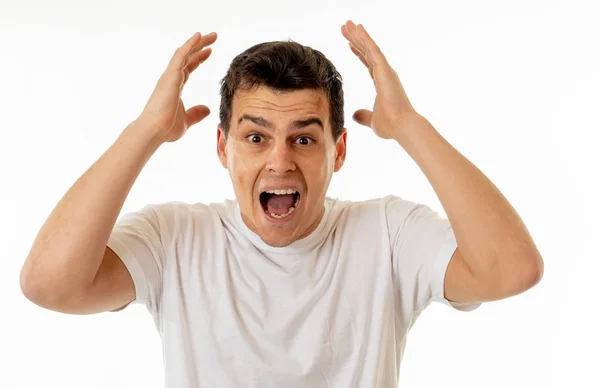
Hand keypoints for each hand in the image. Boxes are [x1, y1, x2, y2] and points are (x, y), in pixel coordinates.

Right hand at [138, 31, 216, 142]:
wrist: (154, 131)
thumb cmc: (166, 128)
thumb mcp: (187, 120)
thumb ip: (196, 114)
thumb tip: (207, 109)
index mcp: (175, 87)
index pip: (188, 68)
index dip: (198, 59)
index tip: (209, 52)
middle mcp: (171, 79)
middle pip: (187, 57)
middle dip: (200, 46)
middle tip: (213, 37)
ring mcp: (170, 76)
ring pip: (184, 53)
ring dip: (197, 42)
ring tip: (210, 34)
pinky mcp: (170, 75)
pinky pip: (181, 56)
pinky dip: (190, 45)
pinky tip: (199, 36)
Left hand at [341, 21, 422, 139]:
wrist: (402, 126)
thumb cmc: (391, 126)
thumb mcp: (372, 120)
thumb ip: (364, 116)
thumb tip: (354, 115)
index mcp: (382, 83)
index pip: (368, 64)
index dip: (359, 53)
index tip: (350, 44)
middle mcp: (385, 74)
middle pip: (367, 52)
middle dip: (356, 39)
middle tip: (345, 27)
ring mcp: (386, 71)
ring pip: (369, 48)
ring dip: (358, 35)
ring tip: (348, 23)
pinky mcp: (385, 70)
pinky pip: (373, 50)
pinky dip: (365, 39)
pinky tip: (358, 28)